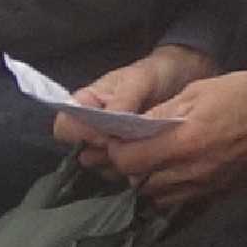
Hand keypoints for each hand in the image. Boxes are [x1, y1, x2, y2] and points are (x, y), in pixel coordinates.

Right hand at [57, 43, 215, 170]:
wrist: (182, 78)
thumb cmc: (155, 74)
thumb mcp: (140, 79)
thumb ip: (123, 99)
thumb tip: (109, 118)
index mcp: (84, 104)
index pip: (65, 127)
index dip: (80, 135)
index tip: (107, 135)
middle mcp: (91, 128)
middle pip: (82, 153)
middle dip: (104, 153)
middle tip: (131, 143)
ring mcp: (110, 145)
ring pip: (102, 167)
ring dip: (122, 163)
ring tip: (147, 146)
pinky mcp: (130, 156)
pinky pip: (124, 173)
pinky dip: (137, 169)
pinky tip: (155, 155)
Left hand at [109, 70, 246, 209]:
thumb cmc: (236, 95)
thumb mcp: (193, 93)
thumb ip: (160, 114)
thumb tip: (131, 128)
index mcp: (181, 144)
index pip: (128, 161)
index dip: (115, 151)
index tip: (116, 140)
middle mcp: (190, 172)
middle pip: (140, 183)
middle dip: (130, 168)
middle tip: (130, 152)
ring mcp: (207, 185)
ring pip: (160, 197)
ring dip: (149, 183)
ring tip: (152, 165)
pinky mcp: (221, 191)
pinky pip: (184, 200)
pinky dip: (172, 190)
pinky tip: (175, 175)